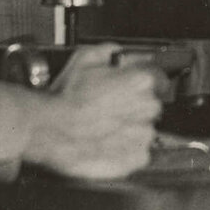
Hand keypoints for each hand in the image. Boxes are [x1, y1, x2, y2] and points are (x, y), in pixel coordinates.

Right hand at [22, 44, 170, 180]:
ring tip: (104, 129)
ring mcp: (143, 134)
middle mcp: (148, 107)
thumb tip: (117, 53)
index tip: (128, 88)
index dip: (139, 84)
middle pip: (150, 105)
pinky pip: (138, 153)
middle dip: (133, 107)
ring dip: (129, 129)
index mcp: (141, 81)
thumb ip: (108, 52)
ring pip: (143, 129)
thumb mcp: (84, 58)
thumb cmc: (67, 98)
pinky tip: (107, 144)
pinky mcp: (136, 157)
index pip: (158, 79)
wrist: (52, 130)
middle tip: (109, 109)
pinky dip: (125, 151)